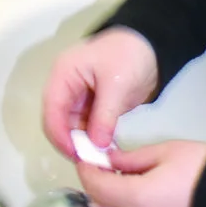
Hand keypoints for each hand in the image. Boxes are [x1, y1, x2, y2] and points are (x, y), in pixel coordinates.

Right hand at [43, 26, 159, 157]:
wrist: (153, 46)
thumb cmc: (130, 55)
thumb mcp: (116, 85)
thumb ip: (104, 116)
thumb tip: (97, 146)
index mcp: (64, 74)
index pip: (52, 110)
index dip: (60, 135)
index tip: (76, 155)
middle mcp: (66, 86)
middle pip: (58, 121)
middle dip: (71, 142)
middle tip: (89, 161)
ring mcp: (79, 96)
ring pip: (72, 127)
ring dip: (83, 143)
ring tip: (99, 159)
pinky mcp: (92, 105)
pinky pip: (87, 127)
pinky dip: (94, 138)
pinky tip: (105, 150)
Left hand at [77, 140, 205, 206]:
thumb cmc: (201, 168)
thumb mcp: (166, 151)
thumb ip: (132, 158)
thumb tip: (110, 161)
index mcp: (135, 198)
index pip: (96, 188)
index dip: (87, 172)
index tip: (86, 158)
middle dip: (95, 192)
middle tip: (103, 171)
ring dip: (111, 204)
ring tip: (124, 181)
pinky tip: (140, 195)